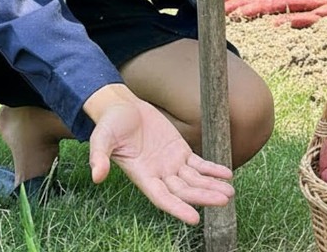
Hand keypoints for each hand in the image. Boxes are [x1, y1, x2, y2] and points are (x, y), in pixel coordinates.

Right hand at [88, 87, 233, 223]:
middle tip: (223, 201)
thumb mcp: (101, 139)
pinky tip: (227, 174)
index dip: (178, 208)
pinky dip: (213, 169)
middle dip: (203, 197)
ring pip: (195, 180)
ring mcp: (171, 164)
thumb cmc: (110, 125)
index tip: (194, 219)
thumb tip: (96, 176)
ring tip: (230, 193)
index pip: (162, 198)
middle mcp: (159, 174)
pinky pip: (199, 164)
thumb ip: (99, 157)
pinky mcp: (179, 150)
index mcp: (142, 176)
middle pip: (184, 191)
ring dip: (212, 186)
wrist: (121, 107)